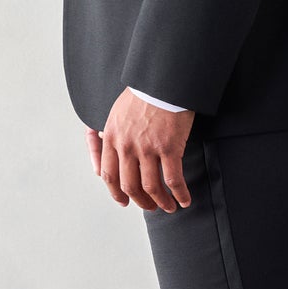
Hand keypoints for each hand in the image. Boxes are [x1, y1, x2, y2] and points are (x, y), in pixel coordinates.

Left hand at [85, 90, 193, 210]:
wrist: (163, 81)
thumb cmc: (142, 93)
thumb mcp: (116, 113)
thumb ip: (109, 136)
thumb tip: (102, 157)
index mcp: (112, 138)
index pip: (109, 175)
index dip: (116, 193)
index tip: (124, 201)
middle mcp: (127, 147)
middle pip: (130, 186)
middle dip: (140, 201)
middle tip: (149, 207)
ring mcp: (148, 149)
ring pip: (152, 187)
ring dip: (161, 202)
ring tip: (169, 207)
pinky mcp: (169, 148)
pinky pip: (174, 180)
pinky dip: (180, 194)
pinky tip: (185, 200)